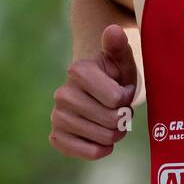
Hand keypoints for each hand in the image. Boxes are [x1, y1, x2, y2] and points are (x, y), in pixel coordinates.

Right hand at [49, 24, 137, 159]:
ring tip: (111, 121)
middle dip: (123, 118)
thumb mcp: (121, 60)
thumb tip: (113, 30)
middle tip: (119, 109)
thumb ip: (119, 46)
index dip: (126, 98)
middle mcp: (62, 93)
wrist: (98, 93)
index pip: (116, 98)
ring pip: (103, 138)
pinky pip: (87, 152)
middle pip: (111, 120)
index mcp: (78, 71)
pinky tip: (101, 139)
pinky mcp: (56, 136)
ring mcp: (57, 116)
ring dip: (115, 134)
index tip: (122, 90)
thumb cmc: (115, 76)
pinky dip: (101, 149)